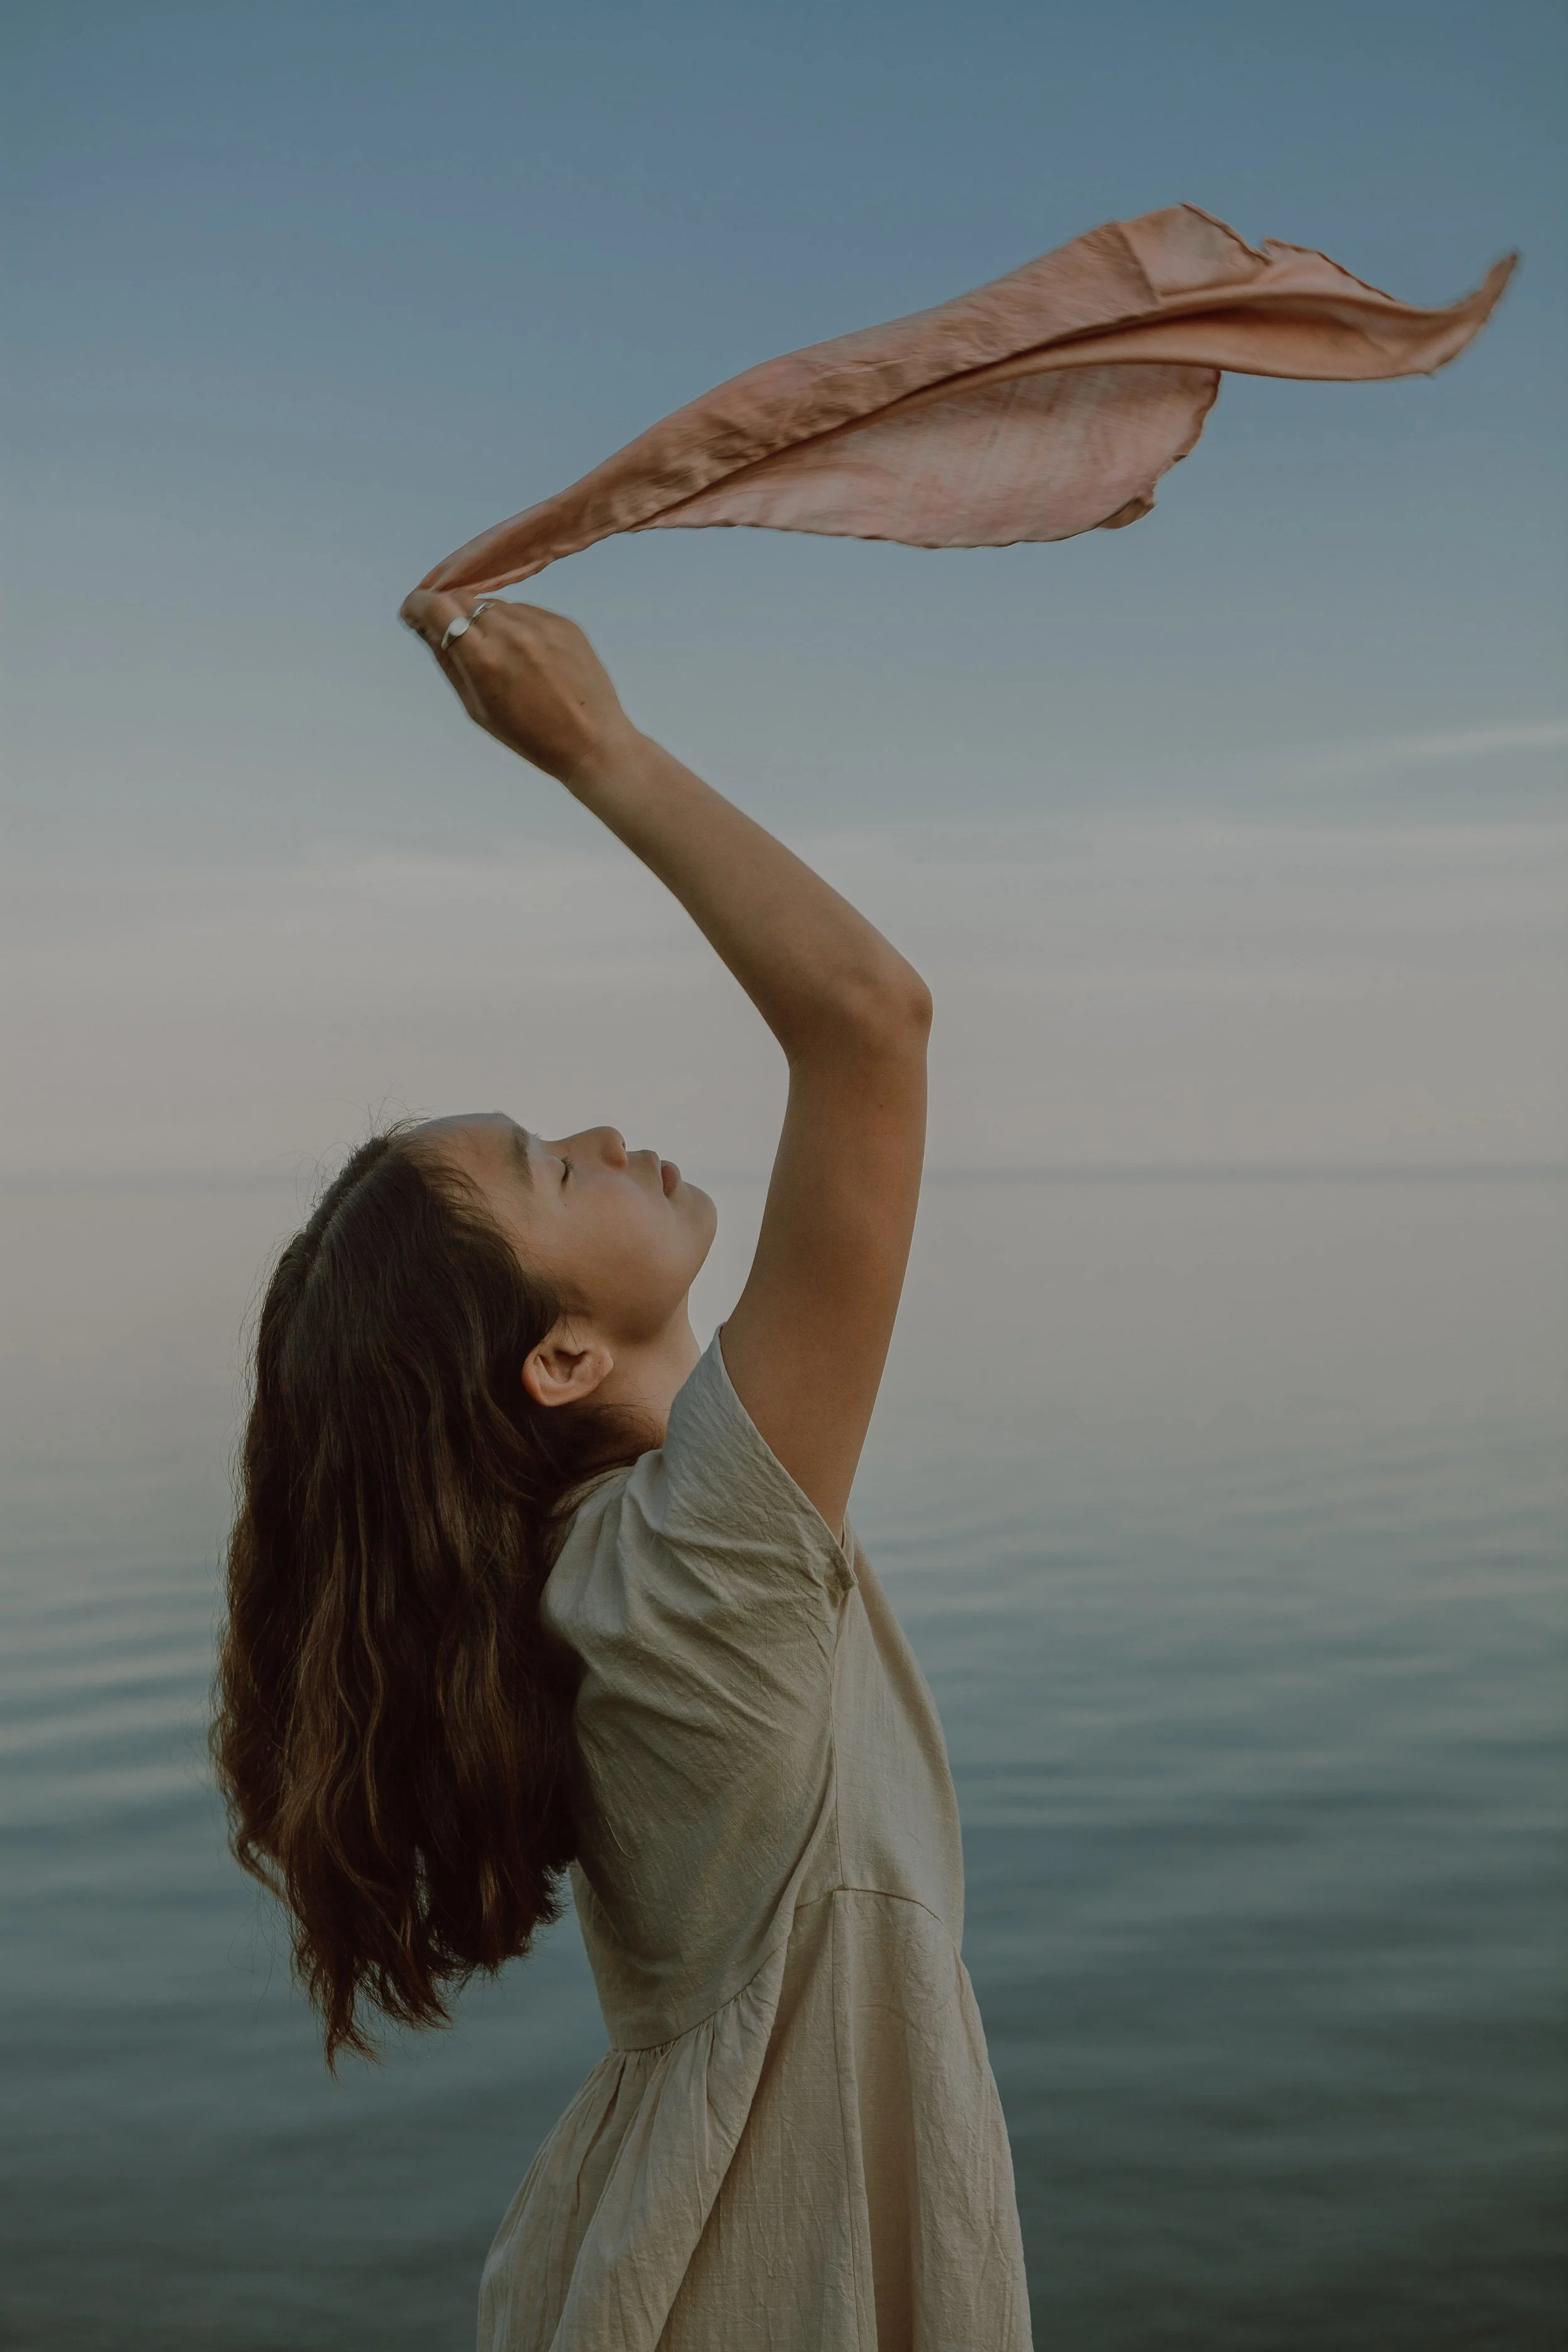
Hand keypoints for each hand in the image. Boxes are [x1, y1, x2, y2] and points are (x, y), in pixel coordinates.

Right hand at [399, 591, 636, 783]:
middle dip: (447, 611)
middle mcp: (512, 632)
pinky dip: (515, 626)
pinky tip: (526, 657)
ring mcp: (541, 624)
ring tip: (497, 655)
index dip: (418, 604)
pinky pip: (526, 612)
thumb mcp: (477, 708)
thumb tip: (426, 627)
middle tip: (448, 632)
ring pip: (495, 604)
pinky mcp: (564, 622)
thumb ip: (449, 662)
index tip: (413, 611)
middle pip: (463, 599)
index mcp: (485, 659)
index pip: (437, 607)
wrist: (593, 742)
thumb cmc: (530, 737)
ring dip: (483, 620)